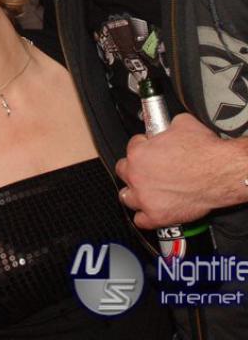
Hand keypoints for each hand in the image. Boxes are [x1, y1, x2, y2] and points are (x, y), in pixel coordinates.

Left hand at [115, 113, 244, 228]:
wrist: (221, 172)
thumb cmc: (204, 151)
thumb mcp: (182, 123)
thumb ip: (168, 126)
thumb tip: (168, 126)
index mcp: (138, 152)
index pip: (132, 146)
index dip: (143, 145)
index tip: (149, 148)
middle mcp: (137, 175)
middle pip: (123, 171)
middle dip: (133, 168)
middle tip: (146, 168)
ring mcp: (145, 197)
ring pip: (126, 197)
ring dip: (134, 193)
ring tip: (144, 189)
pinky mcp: (157, 216)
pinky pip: (140, 220)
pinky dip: (144, 217)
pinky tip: (151, 210)